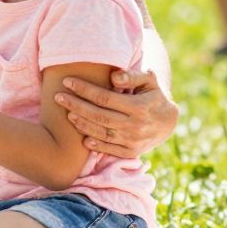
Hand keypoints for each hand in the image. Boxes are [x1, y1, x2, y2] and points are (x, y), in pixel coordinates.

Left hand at [55, 67, 179, 158]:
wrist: (169, 122)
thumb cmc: (153, 95)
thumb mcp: (149, 80)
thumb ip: (133, 75)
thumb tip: (114, 76)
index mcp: (139, 106)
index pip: (105, 98)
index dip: (84, 89)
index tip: (67, 81)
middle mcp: (135, 125)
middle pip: (99, 116)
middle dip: (76, 105)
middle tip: (58, 97)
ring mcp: (133, 141)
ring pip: (101, 133)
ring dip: (82, 124)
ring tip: (67, 113)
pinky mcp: (131, 152)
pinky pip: (109, 149)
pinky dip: (95, 144)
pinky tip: (82, 137)